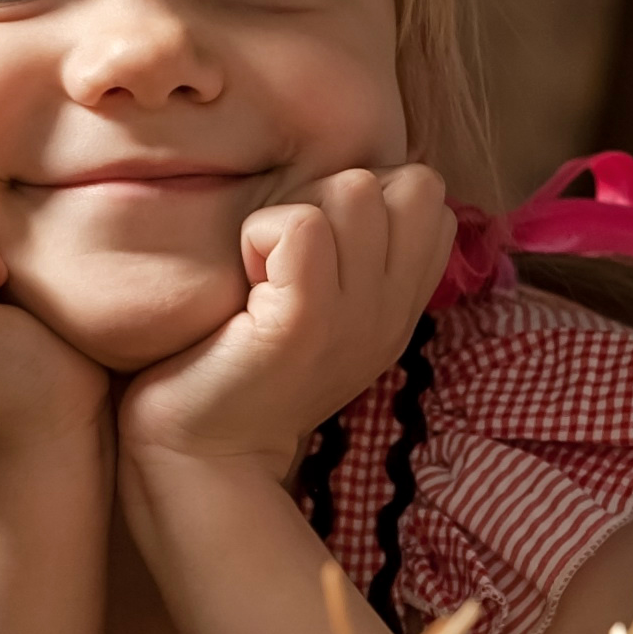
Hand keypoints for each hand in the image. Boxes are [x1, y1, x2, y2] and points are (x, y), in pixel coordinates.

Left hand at [115, 164, 450, 479]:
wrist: (204, 453)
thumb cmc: (245, 366)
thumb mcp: (327, 311)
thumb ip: (357, 254)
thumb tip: (358, 180)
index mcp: (401, 304)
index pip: (428, 194)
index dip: (370, 196)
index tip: (318, 249)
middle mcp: (392, 310)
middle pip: (406, 182)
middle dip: (337, 195)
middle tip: (288, 258)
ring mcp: (355, 317)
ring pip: (354, 190)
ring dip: (294, 213)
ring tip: (264, 272)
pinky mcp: (303, 322)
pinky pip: (300, 226)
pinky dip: (260, 235)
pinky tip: (245, 282)